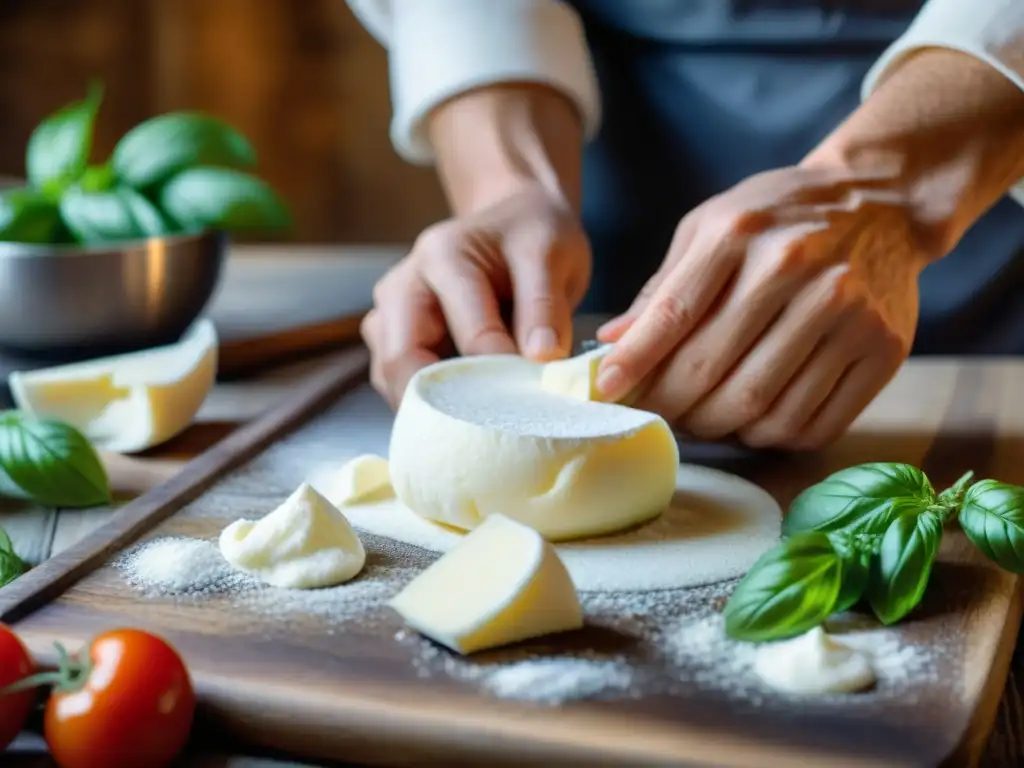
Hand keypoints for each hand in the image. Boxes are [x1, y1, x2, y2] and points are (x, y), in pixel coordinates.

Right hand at [362, 185, 591, 406]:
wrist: (515, 220)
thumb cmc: (533, 235)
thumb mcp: (552, 255)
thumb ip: (545, 307)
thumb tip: (540, 360)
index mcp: (443, 256)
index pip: (465, 330)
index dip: (500, 372)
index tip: (533, 398)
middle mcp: (404, 284)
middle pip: (402, 359)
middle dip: (445, 401)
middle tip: (490, 429)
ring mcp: (391, 313)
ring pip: (390, 376)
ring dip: (430, 406)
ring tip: (477, 424)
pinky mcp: (392, 338)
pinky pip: (397, 381)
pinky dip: (426, 403)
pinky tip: (462, 412)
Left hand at [595, 165, 929, 449]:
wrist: (885, 201)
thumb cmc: (780, 215)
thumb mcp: (712, 225)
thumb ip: (663, 286)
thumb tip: (611, 343)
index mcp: (740, 232)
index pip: (674, 314)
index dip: (634, 363)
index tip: (607, 391)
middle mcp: (795, 268)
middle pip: (712, 371)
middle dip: (672, 405)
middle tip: (658, 413)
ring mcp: (846, 311)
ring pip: (761, 407)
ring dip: (719, 428)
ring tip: (704, 419)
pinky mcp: (882, 348)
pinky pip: (814, 423)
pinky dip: (773, 437)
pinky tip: (756, 422)